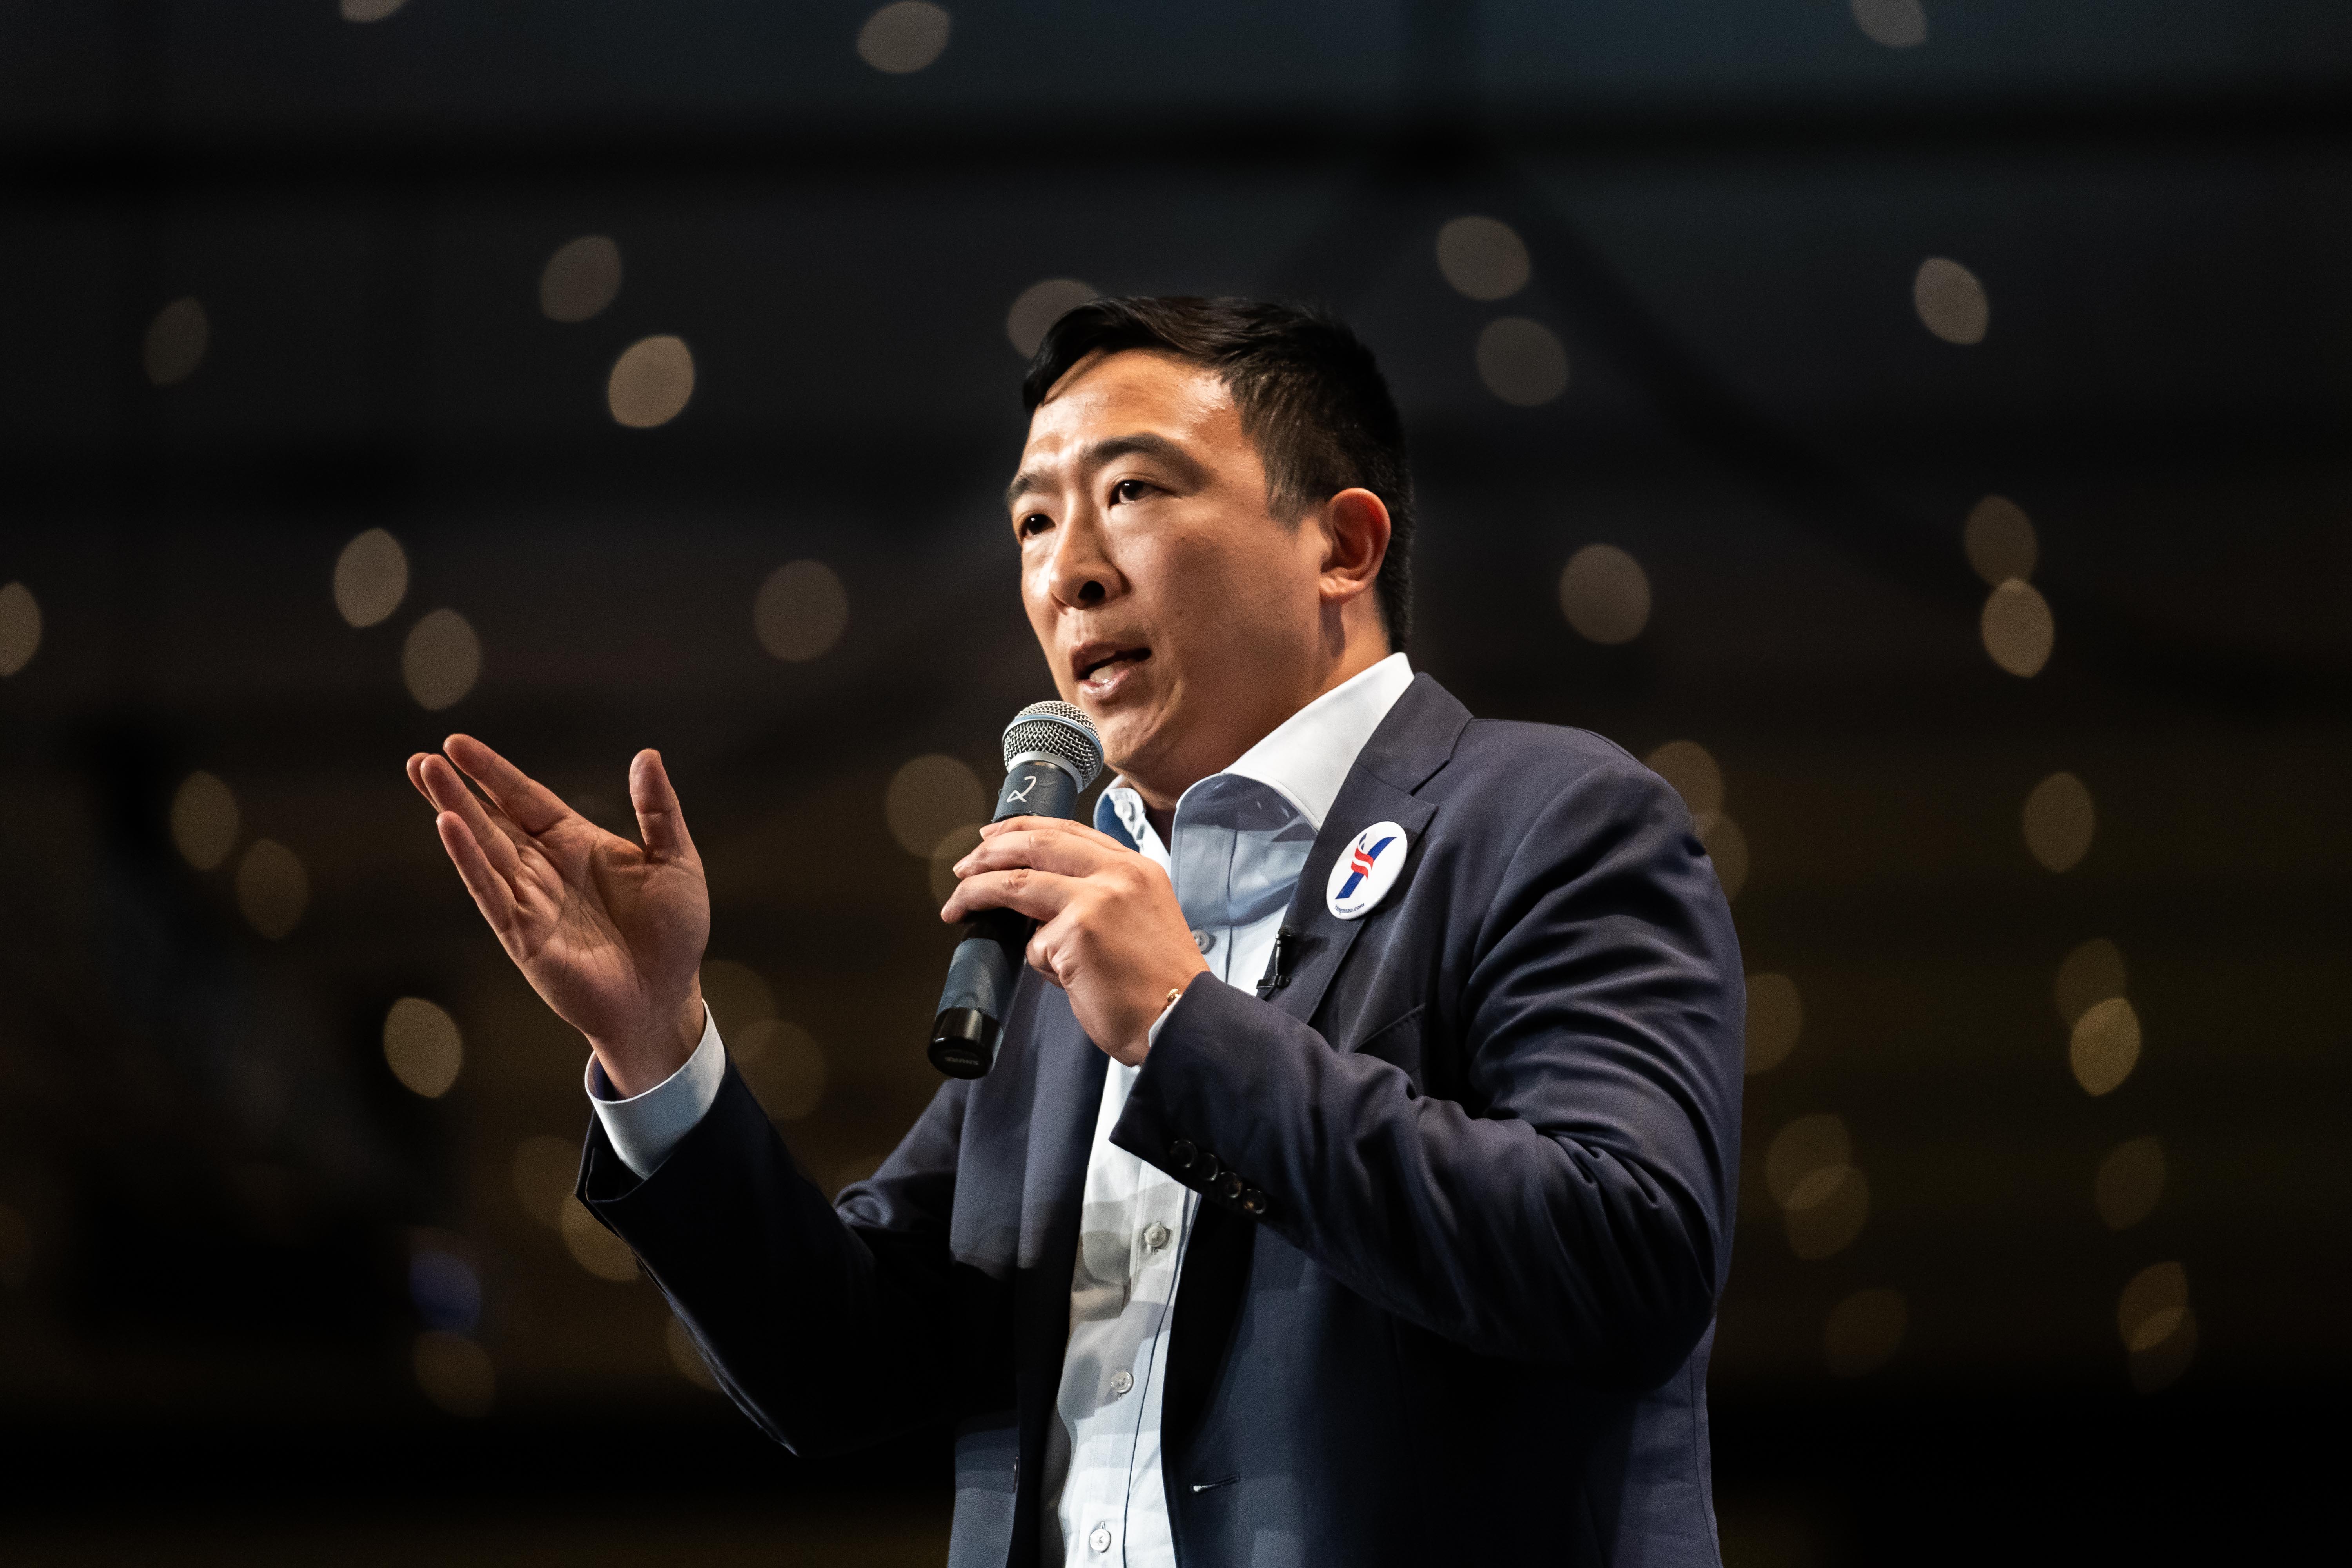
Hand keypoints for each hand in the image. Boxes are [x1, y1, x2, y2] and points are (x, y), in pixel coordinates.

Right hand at [406, 735, 709, 1095]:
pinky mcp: (524, 934)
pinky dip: (469, 860)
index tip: (456, 744)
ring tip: (425, 776)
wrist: (666, 997)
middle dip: (455, 789)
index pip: (525, 798)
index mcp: (575, 844)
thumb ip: (659, 810)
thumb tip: (647, 755)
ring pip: (484, 849)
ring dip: (454, 813)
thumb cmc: (673, 932)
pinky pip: (491, 891)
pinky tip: (447, 827)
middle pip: (492, 820)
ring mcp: (530, 901)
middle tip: (420, 760)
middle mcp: (545, 868)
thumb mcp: (675, 860)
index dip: (492, 772)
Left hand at [941, 816, 1207, 1065]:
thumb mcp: (1139, 919)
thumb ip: (1096, 898)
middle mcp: (1118, 875)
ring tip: (957, 908)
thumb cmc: (1161, 985)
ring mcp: (1097, 900)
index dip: (1023, 830)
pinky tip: (1071, 980)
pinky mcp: (1077, 933)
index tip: (993, 836)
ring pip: (1018, 884)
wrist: (1183, 1023)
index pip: (1069, 831)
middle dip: (989, 853)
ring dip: (977, 894)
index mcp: (1136, 868)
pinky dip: (1043, 965)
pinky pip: (1035, 945)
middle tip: (964, 868)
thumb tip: (1039, 905)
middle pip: (1037, 843)